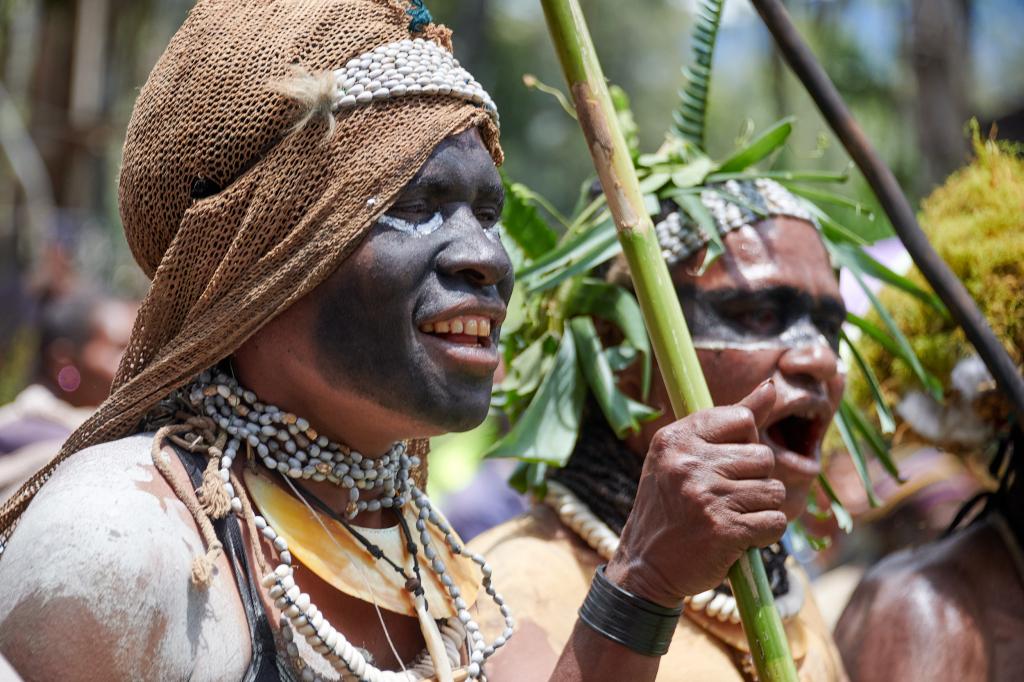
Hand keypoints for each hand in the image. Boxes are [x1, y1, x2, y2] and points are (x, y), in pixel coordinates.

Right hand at [606, 380, 785, 605]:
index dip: (743, 444)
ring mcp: (706, 496)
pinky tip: (739, 537)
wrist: (644, 565)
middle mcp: (688, 462)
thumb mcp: (684, 456)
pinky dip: (764, 534)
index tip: (722, 465)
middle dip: (754, 480)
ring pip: (773, 490)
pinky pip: (775, 521)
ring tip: (730, 517)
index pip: (743, 418)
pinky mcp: (725, 529)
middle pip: (763, 455)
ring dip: (760, 509)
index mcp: (675, 438)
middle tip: (724, 498)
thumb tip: (771, 386)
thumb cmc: (669, 506)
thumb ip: (729, 421)